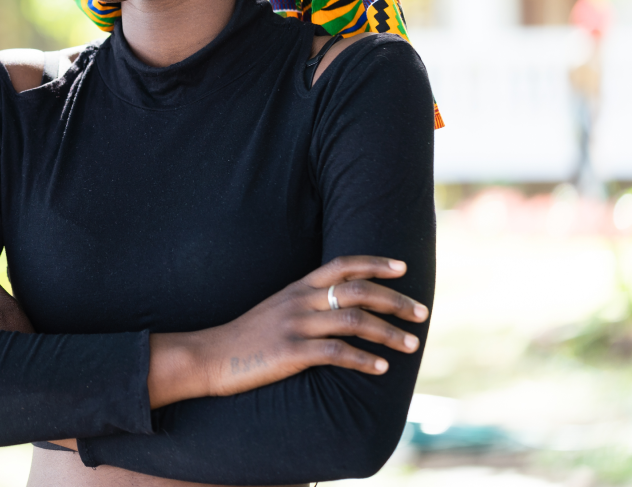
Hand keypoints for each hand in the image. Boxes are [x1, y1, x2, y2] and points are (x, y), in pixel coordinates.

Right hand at [149, 256, 428, 407]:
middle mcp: (300, 301)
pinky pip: (336, 352)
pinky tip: (381, 368)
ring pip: (354, 321)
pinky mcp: (290, 352)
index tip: (403, 268)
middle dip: (396, 301)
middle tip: (422, 314)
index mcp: (297, 287)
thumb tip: (342, 306)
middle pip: (359, 291)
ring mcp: (295, 325)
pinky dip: (364, 359)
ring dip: (389, 333)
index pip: (343, 265)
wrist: (210, 355)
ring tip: (412, 345)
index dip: (375, 263)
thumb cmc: (246, 336)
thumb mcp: (276, 308)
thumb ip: (306, 303)